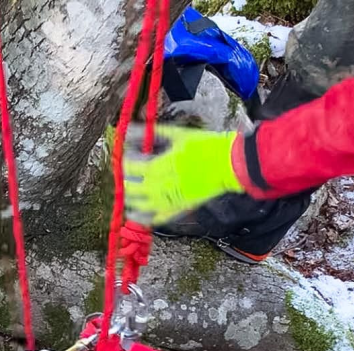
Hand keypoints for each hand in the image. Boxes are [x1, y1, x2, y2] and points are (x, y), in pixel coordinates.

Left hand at [123, 125, 243, 225]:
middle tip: (126, 173)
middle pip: (132, 188)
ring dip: (131, 198)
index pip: (132, 167)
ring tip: (129, 190)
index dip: (125, 162)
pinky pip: (157, 218)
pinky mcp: (180, 209)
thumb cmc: (205, 146)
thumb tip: (129, 128)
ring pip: (141, 205)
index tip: (127, 155)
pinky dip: (143, 217)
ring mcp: (171, 200)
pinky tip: (134, 213)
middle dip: (126, 180)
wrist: (228, 163)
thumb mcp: (177, 134)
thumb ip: (152, 133)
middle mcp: (163, 186)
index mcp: (161, 165)